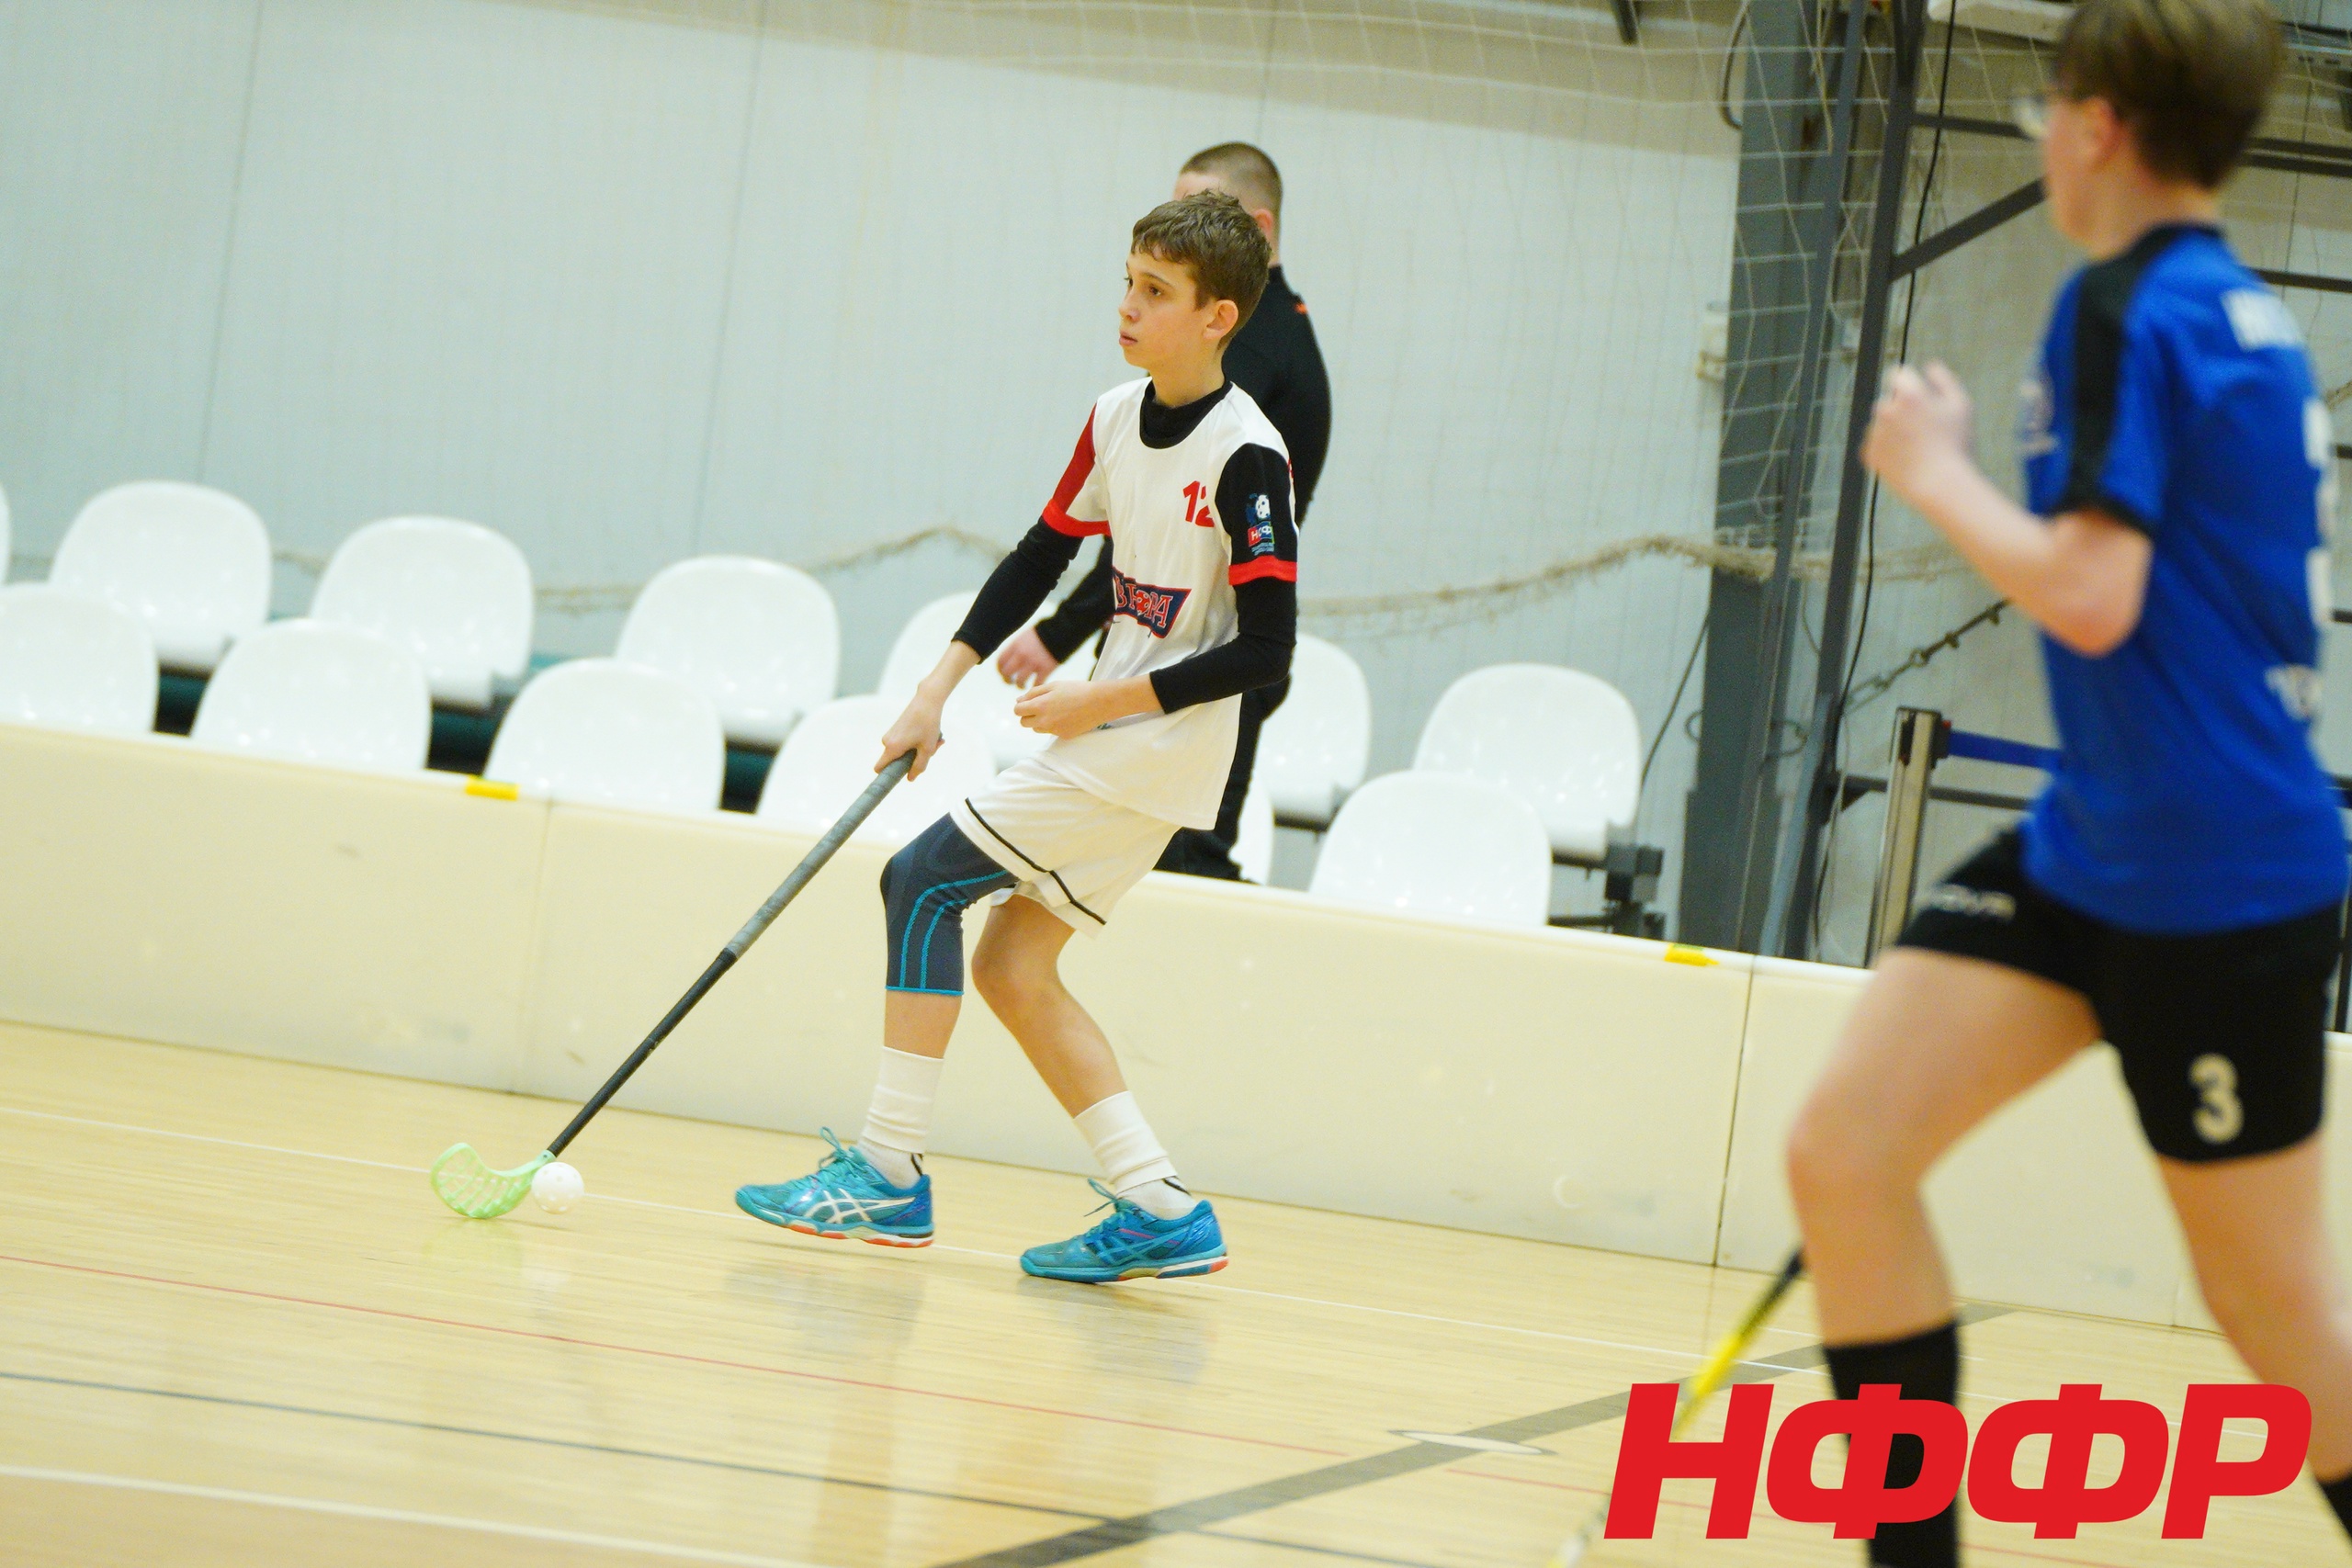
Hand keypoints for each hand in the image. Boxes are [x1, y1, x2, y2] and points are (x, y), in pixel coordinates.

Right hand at [877, 694, 944, 778]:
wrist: (927, 700)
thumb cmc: (928, 724)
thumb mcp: (927, 749)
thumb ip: (919, 766)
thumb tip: (910, 779)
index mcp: (892, 748)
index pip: (879, 768)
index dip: (887, 776)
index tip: (900, 777)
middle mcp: (887, 741)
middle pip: (896, 761)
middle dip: (913, 760)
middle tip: (931, 750)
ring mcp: (890, 734)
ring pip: (902, 752)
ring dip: (918, 750)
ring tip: (933, 740)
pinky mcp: (896, 729)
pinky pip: (904, 743)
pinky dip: (916, 742)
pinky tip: (930, 735)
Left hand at [996, 627, 1059, 688]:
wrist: (1060, 631)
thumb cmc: (1042, 634)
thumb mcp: (1025, 636)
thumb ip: (1016, 647)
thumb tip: (1008, 658)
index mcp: (1015, 645)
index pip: (1000, 661)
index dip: (1000, 670)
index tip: (1003, 673)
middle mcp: (1022, 655)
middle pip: (1007, 673)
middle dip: (1007, 680)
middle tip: (1011, 682)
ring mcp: (1033, 662)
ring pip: (1020, 681)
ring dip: (1020, 685)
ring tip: (1023, 686)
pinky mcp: (1045, 669)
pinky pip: (1036, 683)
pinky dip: (1034, 686)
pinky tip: (1035, 686)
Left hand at [1014, 677, 1158, 738]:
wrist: (1099, 702)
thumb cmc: (1076, 690)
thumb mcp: (1053, 686)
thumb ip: (1033, 693)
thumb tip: (1018, 701)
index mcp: (1039, 706)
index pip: (1017, 711)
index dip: (1021, 706)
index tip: (1028, 702)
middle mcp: (1044, 721)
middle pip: (1024, 723)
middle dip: (1028, 715)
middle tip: (1040, 706)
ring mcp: (1054, 730)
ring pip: (1037, 729)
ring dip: (1040, 721)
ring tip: (1055, 711)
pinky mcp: (1063, 736)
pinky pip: (1051, 732)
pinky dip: (1054, 725)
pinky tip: (1065, 716)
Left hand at [1862, 362, 1973, 502]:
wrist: (1940, 485)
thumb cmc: (1956, 444)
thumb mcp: (1961, 406)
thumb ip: (1945, 379)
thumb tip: (1930, 365)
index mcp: (1908, 395)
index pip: (1898, 374)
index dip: (1910, 384)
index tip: (1919, 396)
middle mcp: (1885, 410)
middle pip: (1891, 401)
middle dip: (1904, 410)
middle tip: (1924, 430)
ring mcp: (1874, 432)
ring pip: (1883, 424)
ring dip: (1895, 430)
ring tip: (1917, 448)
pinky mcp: (1867, 453)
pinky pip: (1876, 444)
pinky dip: (1888, 449)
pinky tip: (1906, 459)